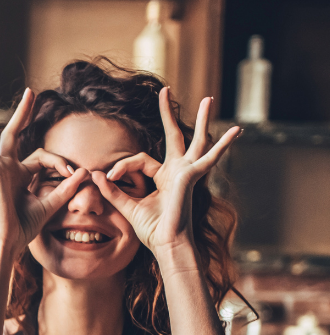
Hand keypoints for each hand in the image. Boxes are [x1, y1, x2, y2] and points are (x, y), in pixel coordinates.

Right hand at [0, 89, 87, 255]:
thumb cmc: (24, 229)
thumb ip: (67, 188)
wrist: (8, 241)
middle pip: (12, 134)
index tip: (73, 172)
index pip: (42, 156)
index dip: (60, 161)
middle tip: (31, 92)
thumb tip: (85, 171)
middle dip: (22, 113)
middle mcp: (5, 170)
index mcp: (19, 176)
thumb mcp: (51, 204)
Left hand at [92, 89, 240, 259]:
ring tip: (208, 99)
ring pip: (195, 140)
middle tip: (164, 90)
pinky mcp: (191, 175)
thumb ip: (113, 192)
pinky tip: (237, 130)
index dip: (122, 166)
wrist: (166, 244)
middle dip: (167, 114)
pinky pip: (210, 157)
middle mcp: (177, 171)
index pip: (139, 159)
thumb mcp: (127, 207)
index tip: (110, 177)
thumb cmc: (152, 230)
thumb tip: (96, 175)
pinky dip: (223, 145)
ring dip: (201, 120)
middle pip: (173, 136)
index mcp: (163, 177)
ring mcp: (187, 171)